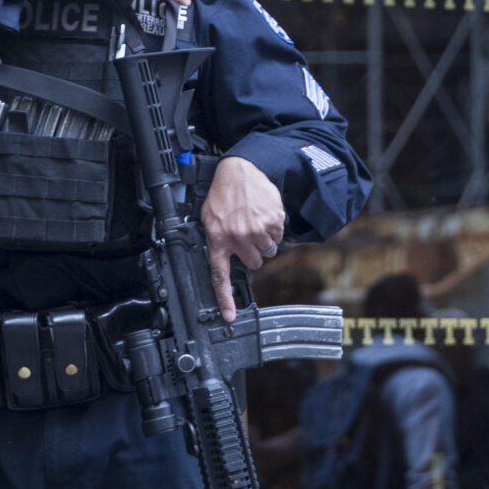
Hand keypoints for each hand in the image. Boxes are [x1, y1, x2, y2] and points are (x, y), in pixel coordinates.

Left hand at [200, 155, 286, 322]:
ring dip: (264, 239)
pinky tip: (263, 215)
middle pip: (254, 263)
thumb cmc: (223, 195)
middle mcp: (238, 238)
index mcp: (218, 240)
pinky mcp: (273, 222)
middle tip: (247, 235)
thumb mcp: (210, 219)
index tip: (230, 317)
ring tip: (254, 221)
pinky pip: (279, 236)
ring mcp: (257, 231)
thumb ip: (216, 241)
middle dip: (253, 252)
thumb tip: (220, 261)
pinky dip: (274, 228)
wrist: (241, 170)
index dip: (225, 299)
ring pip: (268, 250)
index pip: (220, 276)